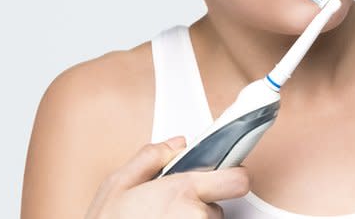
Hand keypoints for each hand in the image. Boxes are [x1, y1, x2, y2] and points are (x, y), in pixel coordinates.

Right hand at [85, 137, 249, 218]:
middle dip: (200, 203)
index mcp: (182, 191)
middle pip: (217, 204)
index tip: (224, 176)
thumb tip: (177, 143)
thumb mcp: (117, 186)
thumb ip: (150, 157)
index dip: (232, 176)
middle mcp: (196, 216)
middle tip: (170, 207)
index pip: (238, 179)